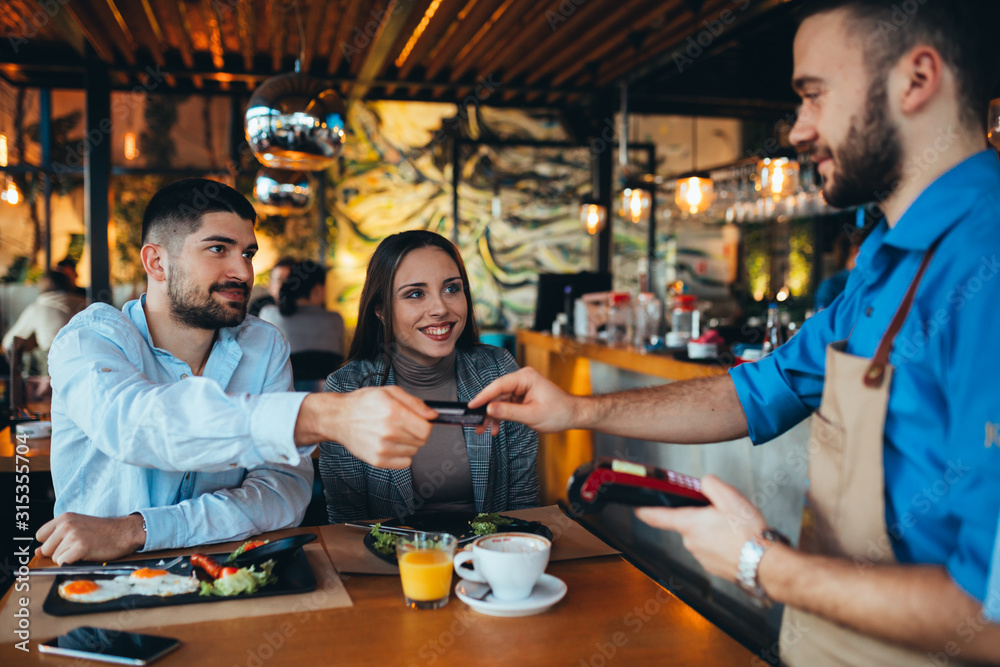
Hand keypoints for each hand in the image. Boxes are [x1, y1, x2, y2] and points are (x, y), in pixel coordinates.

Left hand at [36, 512, 145, 564]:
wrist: (124, 532)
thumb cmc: (103, 531)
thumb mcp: (77, 528)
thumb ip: (55, 538)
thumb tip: (37, 553)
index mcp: (64, 518)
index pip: (40, 536)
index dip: (51, 543)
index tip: (64, 543)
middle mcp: (66, 525)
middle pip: (46, 549)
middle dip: (59, 552)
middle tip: (77, 547)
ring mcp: (73, 535)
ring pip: (55, 558)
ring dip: (68, 558)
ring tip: (84, 550)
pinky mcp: (80, 547)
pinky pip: (64, 563)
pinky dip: (73, 563)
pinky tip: (85, 555)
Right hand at [299, 387, 435, 467]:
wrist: (339, 418)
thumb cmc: (363, 403)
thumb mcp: (390, 392)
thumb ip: (415, 403)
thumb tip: (433, 415)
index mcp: (394, 413)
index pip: (426, 429)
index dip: (426, 424)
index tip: (419, 421)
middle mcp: (389, 432)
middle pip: (421, 441)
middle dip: (416, 432)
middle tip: (403, 424)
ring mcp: (383, 449)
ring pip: (413, 451)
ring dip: (408, 443)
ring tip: (393, 432)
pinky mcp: (378, 461)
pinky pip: (405, 463)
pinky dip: (401, 455)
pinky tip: (390, 443)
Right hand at [468, 367, 580, 434]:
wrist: (573, 415)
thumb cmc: (559, 412)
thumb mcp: (532, 415)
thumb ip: (509, 412)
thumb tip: (490, 408)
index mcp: (526, 378)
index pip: (499, 385)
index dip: (483, 396)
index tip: (472, 406)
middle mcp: (522, 380)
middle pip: (497, 394)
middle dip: (486, 409)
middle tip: (476, 422)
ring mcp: (521, 388)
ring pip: (499, 401)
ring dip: (492, 416)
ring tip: (483, 429)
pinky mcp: (521, 397)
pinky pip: (506, 405)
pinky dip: (501, 416)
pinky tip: (495, 428)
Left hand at [634, 475, 766, 581]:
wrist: (765, 565)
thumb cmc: (748, 533)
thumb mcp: (730, 497)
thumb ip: (711, 484)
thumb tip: (703, 483)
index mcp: (690, 524)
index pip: (658, 516)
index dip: (645, 510)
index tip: (637, 507)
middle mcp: (690, 542)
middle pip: (687, 523)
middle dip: (700, 515)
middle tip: (723, 512)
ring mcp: (701, 557)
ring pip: (702, 536)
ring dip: (713, 530)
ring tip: (735, 528)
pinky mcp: (713, 567)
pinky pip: (712, 549)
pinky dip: (722, 544)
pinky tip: (738, 541)